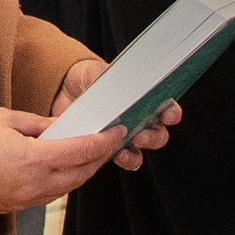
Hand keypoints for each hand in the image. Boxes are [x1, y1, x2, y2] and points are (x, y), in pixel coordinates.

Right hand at [0, 109, 123, 211]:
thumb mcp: (6, 119)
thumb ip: (38, 124)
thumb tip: (59, 127)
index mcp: (34, 159)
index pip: (81, 151)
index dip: (103, 142)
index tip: (116, 132)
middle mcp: (34, 184)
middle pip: (79, 175)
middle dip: (97, 160)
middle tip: (106, 145)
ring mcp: (24, 200)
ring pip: (65, 189)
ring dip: (79, 174)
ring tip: (86, 157)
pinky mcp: (12, 207)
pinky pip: (46, 197)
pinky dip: (59, 184)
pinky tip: (59, 171)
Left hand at [51, 59, 178, 169]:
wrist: (63, 90)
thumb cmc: (88, 78)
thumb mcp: (97, 73)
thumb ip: (108, 79)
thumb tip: (116, 91)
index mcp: (142, 99)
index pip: (166, 108)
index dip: (171, 113)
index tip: (167, 115)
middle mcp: (137, 121)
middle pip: (157, 135)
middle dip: (153, 138)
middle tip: (140, 136)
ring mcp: (122, 137)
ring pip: (139, 152)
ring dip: (135, 155)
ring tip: (123, 153)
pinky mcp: (105, 149)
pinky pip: (119, 160)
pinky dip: (118, 161)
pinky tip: (111, 156)